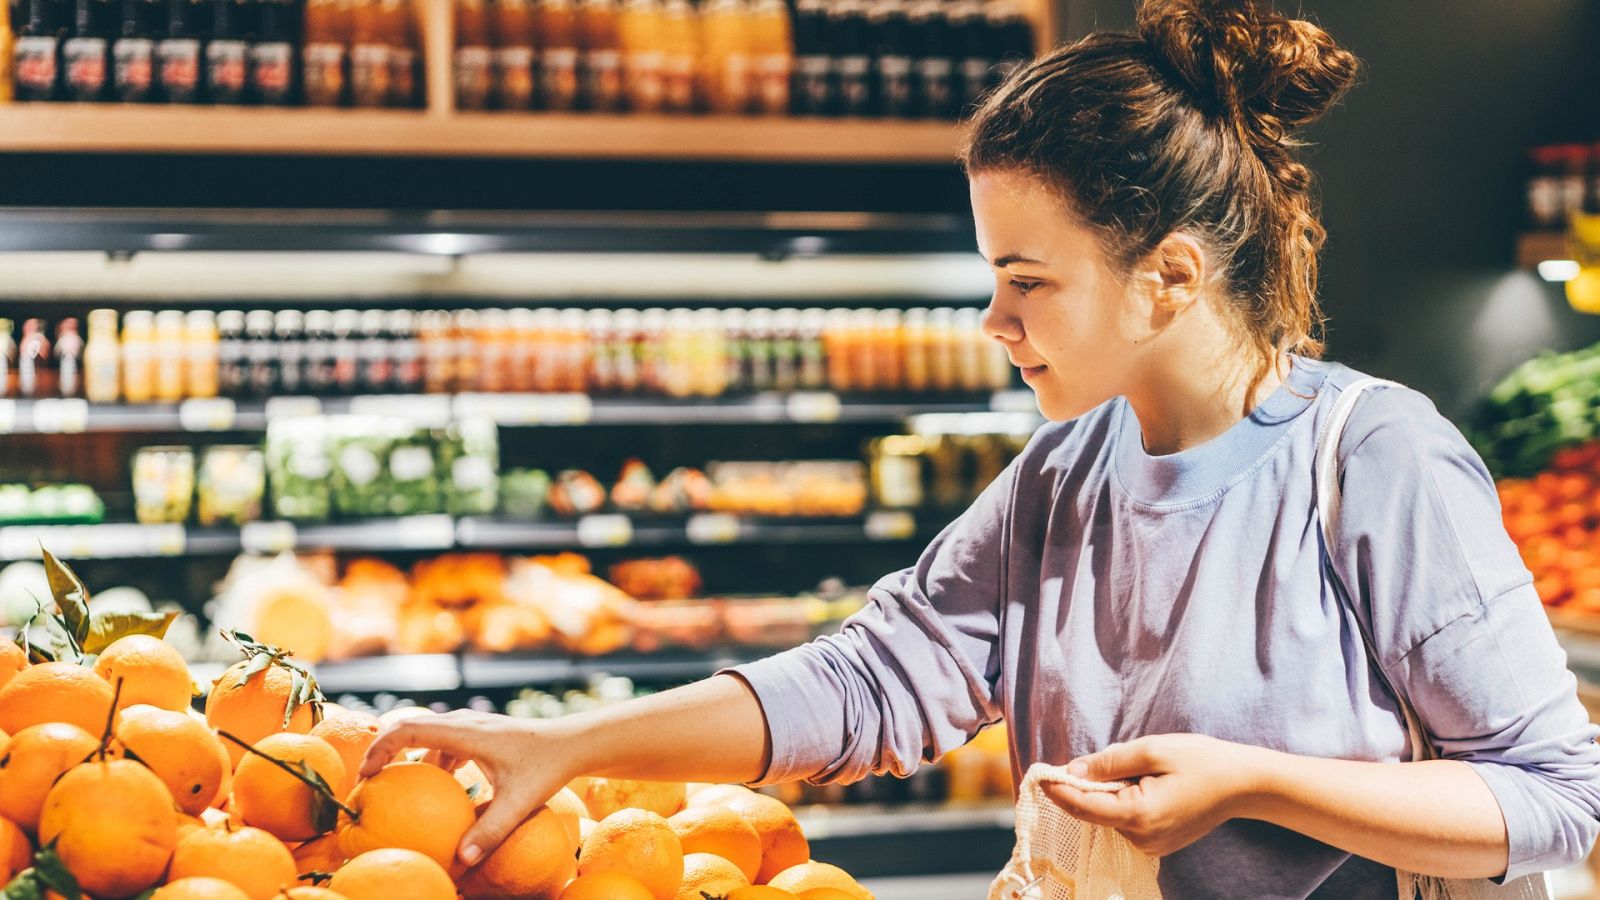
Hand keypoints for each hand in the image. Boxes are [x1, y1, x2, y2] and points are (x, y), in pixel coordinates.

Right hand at [360, 710, 578, 866]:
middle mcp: (465, 723)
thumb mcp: (519, 802)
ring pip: (428, 733)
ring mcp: (472, 726)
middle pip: (411, 726)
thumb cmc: (547, 768)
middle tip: (368, 781)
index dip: (382, 747)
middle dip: (385, 750)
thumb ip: (490, 831)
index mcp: (466, 732)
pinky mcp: (480, 734)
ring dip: (408, 755)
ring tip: (395, 786)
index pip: (410, 729)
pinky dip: (431, 761)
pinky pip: (445, 743)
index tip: (366, 774)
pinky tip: (436, 789)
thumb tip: (461, 862)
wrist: (573, 743)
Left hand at [1043, 734, 1269, 857]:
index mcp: (1137, 815)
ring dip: (1107, 793)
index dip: (1058, 790)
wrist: (1244, 784)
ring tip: (1135, 770)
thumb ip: (1110, 762)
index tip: (1038, 775)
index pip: (1082, 805)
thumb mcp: (1152, 750)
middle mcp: (1140, 838)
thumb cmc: (1201, 761)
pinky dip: (1122, 802)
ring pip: (1109, 817)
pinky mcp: (1158, 843)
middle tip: (1079, 764)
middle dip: (1081, 788)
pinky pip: (1126, 822)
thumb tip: (1074, 770)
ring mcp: (1151, 845)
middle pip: (1093, 812)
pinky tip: (1142, 784)